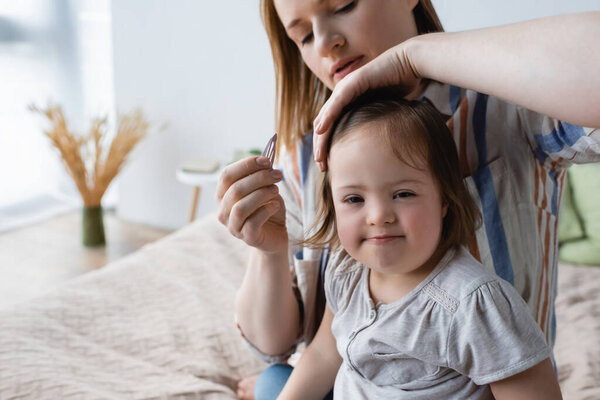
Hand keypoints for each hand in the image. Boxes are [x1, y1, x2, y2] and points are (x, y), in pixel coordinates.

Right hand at [216, 156, 286, 253]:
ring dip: (261, 194)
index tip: (267, 161)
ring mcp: (233, 226)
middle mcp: (223, 211)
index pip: (226, 175)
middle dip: (259, 178)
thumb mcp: (263, 188)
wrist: (276, 234)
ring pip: (241, 207)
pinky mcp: (247, 237)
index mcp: (223, 195)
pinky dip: (266, 210)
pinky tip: (276, 205)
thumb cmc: (267, 208)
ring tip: (276, 189)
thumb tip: (265, 161)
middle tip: (277, 175)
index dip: (246, 165)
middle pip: (235, 189)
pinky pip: (253, 222)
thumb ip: (259, 176)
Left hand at [312, 41, 420, 170]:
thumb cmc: (401, 85)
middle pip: (325, 124)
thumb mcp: (384, 110)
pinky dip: (327, 116)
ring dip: (321, 137)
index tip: (328, 166)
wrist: (409, 63)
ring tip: (319, 155)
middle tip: (321, 166)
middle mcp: (343, 95)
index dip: (328, 146)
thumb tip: (378, 146)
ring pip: (326, 116)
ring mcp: (346, 88)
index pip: (332, 127)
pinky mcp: (353, 82)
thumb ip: (375, 123)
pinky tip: (320, 130)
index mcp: (349, 103)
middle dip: (321, 146)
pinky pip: (337, 103)